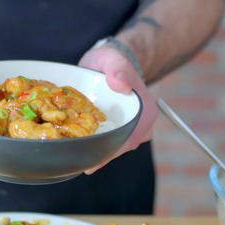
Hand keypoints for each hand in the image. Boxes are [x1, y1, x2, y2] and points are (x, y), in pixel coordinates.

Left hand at [78, 44, 158, 173]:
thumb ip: (117, 68)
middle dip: (103, 156)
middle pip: (123, 147)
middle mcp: (142, 122)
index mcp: (145, 108)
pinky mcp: (121, 129)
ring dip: (100, 154)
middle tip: (80, 165)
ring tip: (79, 162)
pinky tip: (83, 154)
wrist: (109, 63)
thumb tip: (121, 84)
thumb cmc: (110, 61)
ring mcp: (133, 127)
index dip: (112, 150)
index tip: (93, 162)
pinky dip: (98, 148)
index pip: (130, 137)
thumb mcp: (111, 58)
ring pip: (117, 147)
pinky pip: (112, 143)